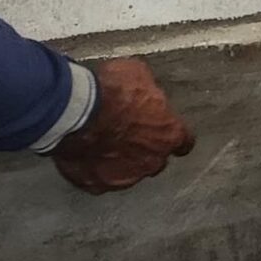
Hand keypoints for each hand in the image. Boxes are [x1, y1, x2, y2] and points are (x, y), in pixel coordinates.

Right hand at [50, 58, 194, 193]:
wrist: (77, 111)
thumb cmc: (111, 91)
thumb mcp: (138, 74)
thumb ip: (148, 92)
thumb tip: (143, 92)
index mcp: (169, 134)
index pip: (184, 142)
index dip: (173, 136)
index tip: (165, 133)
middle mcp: (151, 162)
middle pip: (155, 160)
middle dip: (145, 150)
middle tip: (126, 133)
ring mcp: (124, 178)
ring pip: (127, 173)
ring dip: (119, 161)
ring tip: (101, 143)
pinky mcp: (96, 185)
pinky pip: (98, 179)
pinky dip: (93, 170)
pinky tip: (83, 154)